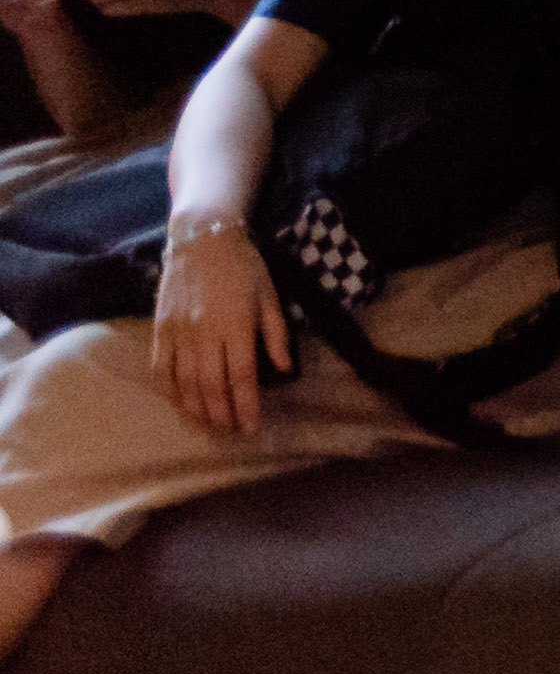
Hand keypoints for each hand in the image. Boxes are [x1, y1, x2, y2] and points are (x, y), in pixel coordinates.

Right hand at [150, 226, 281, 436]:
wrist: (202, 240)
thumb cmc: (244, 267)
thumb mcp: (270, 296)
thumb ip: (276, 334)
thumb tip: (285, 368)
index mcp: (237, 325)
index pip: (240, 377)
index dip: (245, 406)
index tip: (250, 428)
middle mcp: (205, 333)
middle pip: (211, 386)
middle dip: (222, 414)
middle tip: (231, 433)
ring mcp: (178, 332)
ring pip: (184, 382)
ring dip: (196, 409)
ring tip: (208, 425)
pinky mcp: (160, 328)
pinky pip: (161, 367)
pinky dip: (169, 390)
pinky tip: (179, 403)